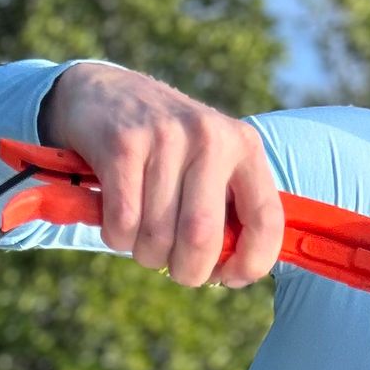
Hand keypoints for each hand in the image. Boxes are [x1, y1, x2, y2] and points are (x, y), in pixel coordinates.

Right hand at [38, 60, 284, 285]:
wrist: (103, 92)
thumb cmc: (164, 148)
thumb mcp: (209, 165)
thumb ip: (229, 211)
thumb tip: (233, 273)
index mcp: (244, 146)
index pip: (267, 220)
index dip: (251, 264)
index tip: (229, 277)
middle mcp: (210, 137)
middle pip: (203, 239)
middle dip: (187, 271)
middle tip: (174, 266)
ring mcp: (166, 137)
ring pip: (159, 237)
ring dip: (146, 254)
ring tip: (141, 234)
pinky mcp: (123, 145)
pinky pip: (125, 223)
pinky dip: (117, 237)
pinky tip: (115, 219)